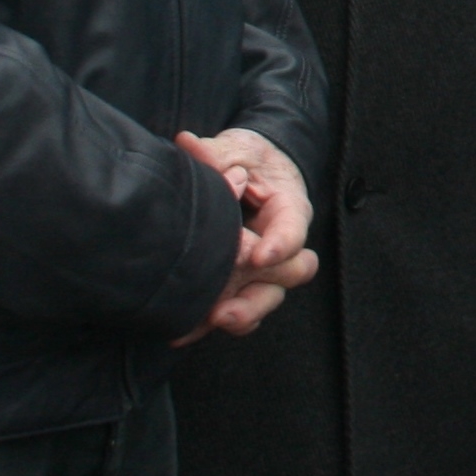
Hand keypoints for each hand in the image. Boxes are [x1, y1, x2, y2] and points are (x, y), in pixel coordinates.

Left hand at [172, 128, 316, 343]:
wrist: (249, 172)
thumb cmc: (250, 160)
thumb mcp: (237, 148)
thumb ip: (215, 152)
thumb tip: (187, 144)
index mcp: (288, 209)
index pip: (293, 230)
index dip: (281, 246)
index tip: (259, 256)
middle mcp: (281, 245)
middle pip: (289, 277)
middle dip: (259, 298)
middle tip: (226, 309)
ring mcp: (261, 269)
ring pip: (263, 300)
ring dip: (238, 316)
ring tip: (208, 321)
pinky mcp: (238, 283)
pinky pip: (233, 309)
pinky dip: (209, 323)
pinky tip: (182, 331)